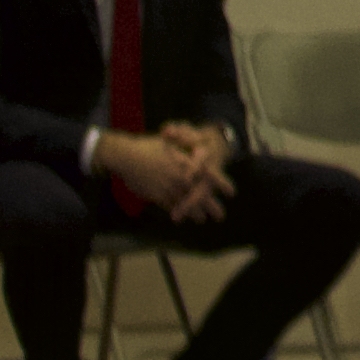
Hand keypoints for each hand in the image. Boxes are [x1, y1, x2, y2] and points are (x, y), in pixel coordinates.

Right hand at [103, 128, 226, 221]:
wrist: (127, 156)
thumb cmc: (150, 145)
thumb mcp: (173, 139)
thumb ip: (191, 140)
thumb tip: (207, 139)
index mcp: (186, 162)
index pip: (208, 174)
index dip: (221, 183)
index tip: (232, 192)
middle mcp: (179, 177)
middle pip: (199, 194)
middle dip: (211, 206)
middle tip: (220, 216)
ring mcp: (168, 187)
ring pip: (186, 203)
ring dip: (196, 213)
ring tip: (203, 220)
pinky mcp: (156, 195)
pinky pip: (171, 206)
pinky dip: (179, 213)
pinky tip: (184, 219)